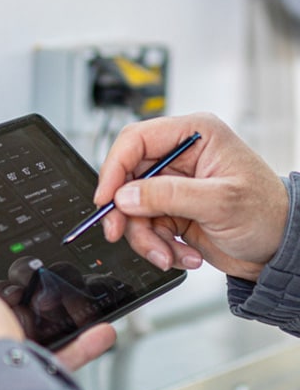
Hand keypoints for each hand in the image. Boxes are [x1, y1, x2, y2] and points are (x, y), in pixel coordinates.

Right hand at [96, 113, 288, 281]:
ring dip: (146, 236)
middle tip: (119, 232)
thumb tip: (126, 196)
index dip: (115, 167)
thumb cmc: (269, 214)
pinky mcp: (170, 209)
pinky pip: (145, 226)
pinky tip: (182, 254)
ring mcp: (173, 185)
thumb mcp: (220, 202)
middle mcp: (179, 156)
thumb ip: (169, 196)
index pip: (136, 140)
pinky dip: (158, 246)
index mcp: (193, 135)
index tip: (107, 198)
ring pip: (132, 207)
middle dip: (126, 211)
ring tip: (168, 254)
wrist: (283, 251)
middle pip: (128, 177)